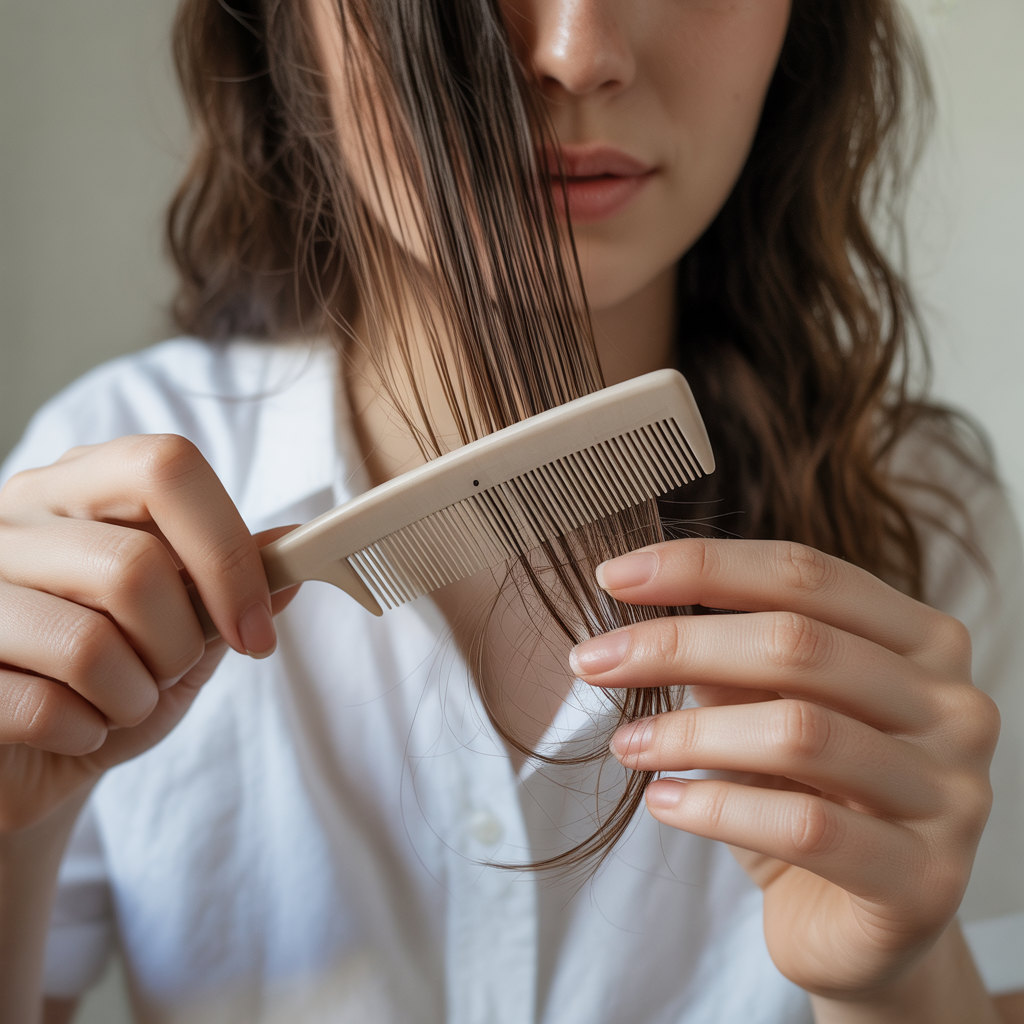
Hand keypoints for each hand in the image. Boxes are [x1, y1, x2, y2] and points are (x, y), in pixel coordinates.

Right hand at [0, 435, 297, 834]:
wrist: (35, 752)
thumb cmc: (111, 678)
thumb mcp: (185, 625)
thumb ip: (233, 583)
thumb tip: (292, 546)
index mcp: (76, 488)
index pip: (165, 468)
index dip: (227, 550)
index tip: (256, 626)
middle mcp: (12, 522)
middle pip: (136, 565)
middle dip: (179, 643)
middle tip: (167, 670)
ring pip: (91, 644)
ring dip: (134, 696)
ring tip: (118, 699)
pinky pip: (44, 708)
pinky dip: (87, 732)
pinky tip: (72, 726)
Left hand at [569, 539, 999, 1002]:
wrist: (857, 928)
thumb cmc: (809, 797)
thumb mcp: (766, 711)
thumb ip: (730, 659)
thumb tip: (639, 613)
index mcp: (922, 641)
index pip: (804, 574)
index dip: (702, 565)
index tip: (612, 576)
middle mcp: (953, 705)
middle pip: (797, 643)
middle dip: (675, 644)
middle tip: (592, 661)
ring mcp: (953, 793)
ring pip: (799, 731)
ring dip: (688, 733)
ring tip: (626, 744)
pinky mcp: (927, 879)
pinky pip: (805, 826)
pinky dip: (716, 807)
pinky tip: (663, 804)